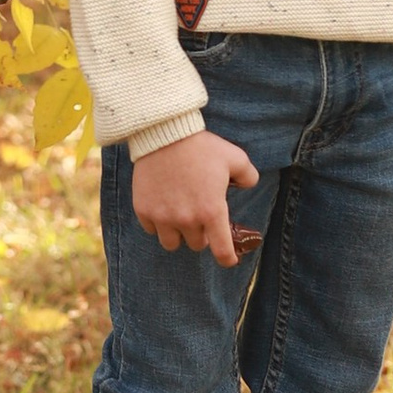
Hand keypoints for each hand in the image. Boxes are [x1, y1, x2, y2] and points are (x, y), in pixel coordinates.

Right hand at [130, 129, 259, 264]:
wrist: (164, 133)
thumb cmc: (201, 146)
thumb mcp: (235, 157)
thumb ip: (248, 176)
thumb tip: (247, 186)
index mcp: (212, 212)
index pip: (222, 251)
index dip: (227, 258)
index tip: (228, 258)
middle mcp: (187, 220)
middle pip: (196, 245)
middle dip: (201, 233)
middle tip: (200, 216)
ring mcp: (163, 217)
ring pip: (171, 243)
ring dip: (178, 234)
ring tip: (179, 218)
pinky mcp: (144, 210)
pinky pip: (151, 229)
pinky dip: (157, 223)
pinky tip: (161, 207)